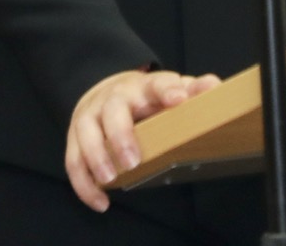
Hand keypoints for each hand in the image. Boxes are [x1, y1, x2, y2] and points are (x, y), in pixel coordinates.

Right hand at [65, 68, 220, 210]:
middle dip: (121, 135)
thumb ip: (193, 90)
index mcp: (143, 88)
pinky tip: (100, 201)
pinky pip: (73, 159)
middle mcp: (113, 98)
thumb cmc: (144, 98)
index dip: (166, 90)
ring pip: (86, 132)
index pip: (156, 84)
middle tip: (132, 161)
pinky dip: (84, 182)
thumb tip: (213, 87)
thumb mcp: (169, 91)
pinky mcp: (75, 136)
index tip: (178, 99)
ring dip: (96, 156)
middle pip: (113, 110)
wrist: (103, 91)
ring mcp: (91, 116)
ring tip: (110, 179)